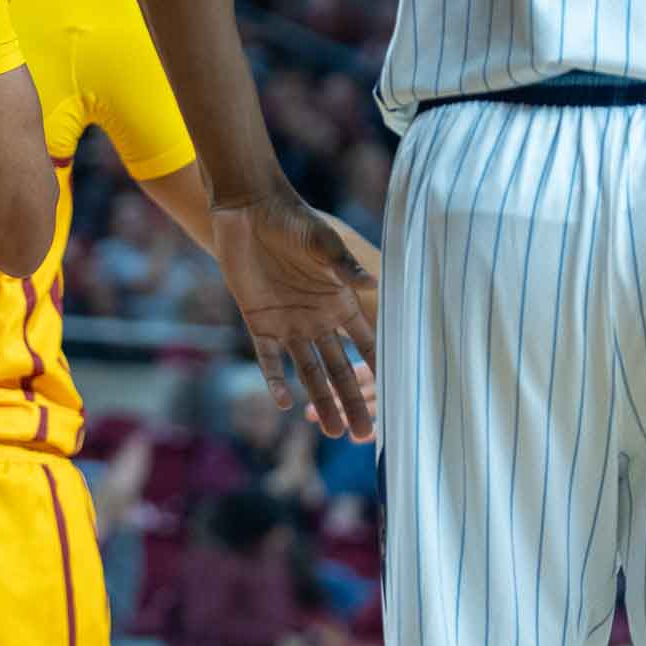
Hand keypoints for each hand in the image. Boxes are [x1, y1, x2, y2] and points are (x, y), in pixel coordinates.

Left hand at [211, 192, 376, 439]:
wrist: (249, 210)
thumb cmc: (292, 221)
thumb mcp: (321, 243)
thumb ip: (342, 266)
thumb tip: (371, 283)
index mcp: (340, 303)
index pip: (366, 345)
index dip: (379, 371)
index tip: (397, 400)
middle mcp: (318, 319)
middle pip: (339, 369)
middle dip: (352, 401)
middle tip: (364, 435)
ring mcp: (288, 323)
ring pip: (309, 371)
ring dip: (319, 400)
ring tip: (332, 432)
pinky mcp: (259, 321)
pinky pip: (269, 358)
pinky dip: (276, 379)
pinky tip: (285, 402)